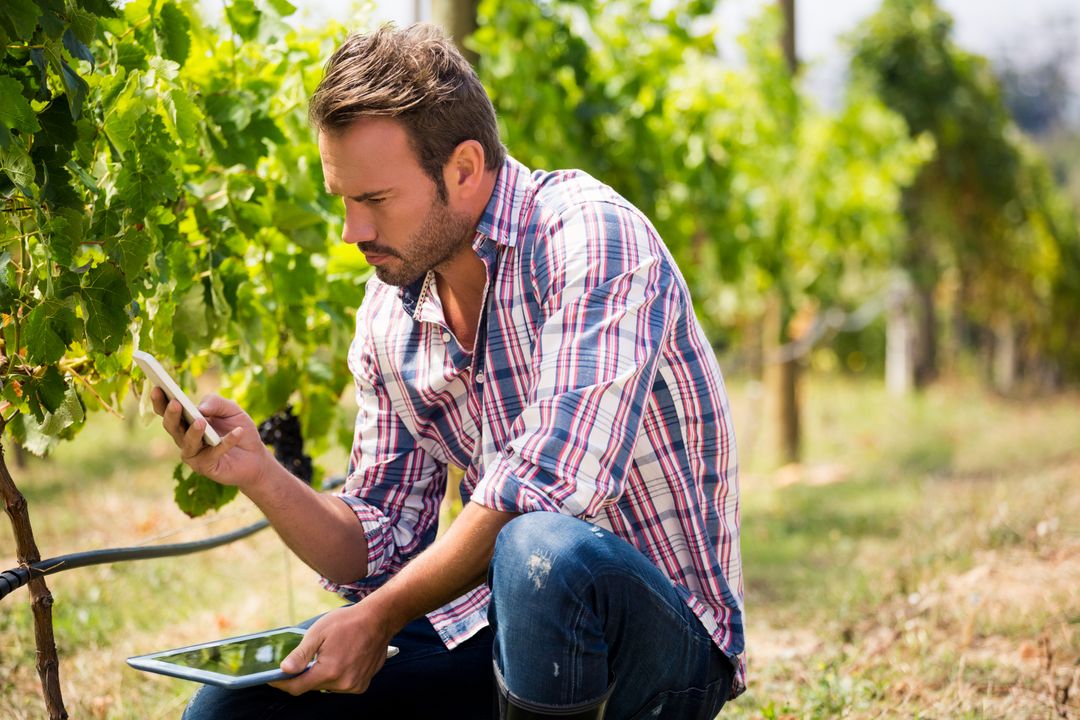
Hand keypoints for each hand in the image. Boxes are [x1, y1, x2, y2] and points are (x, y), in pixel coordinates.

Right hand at [151, 388, 272, 488]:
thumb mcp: (232, 410)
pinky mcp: (207, 467)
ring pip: (188, 443)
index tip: (157, 387)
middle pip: (172, 427)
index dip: (160, 400)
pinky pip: (214, 453)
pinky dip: (226, 442)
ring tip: (201, 422)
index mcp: (186, 422)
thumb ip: (216, 403)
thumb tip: (200, 408)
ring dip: (194, 432)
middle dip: (172, 415)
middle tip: (175, 403)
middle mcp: (185, 439)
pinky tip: (238, 432)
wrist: (256, 456)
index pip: (167, 411)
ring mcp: (194, 455)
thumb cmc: (239, 429)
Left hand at [269, 603, 396, 694]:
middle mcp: (343, 683)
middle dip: (304, 675)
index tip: (273, 678)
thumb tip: (284, 669)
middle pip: (312, 686)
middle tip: (302, 659)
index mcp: (329, 671)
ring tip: (327, 655)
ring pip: (326, 686)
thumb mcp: (318, 632)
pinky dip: (336, 676)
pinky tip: (340, 659)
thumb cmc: (348, 622)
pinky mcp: (362, 685)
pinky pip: (340, 685)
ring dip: (321, 675)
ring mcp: (354, 686)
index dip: (282, 683)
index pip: (297, 687)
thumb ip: (301, 654)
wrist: (379, 619)